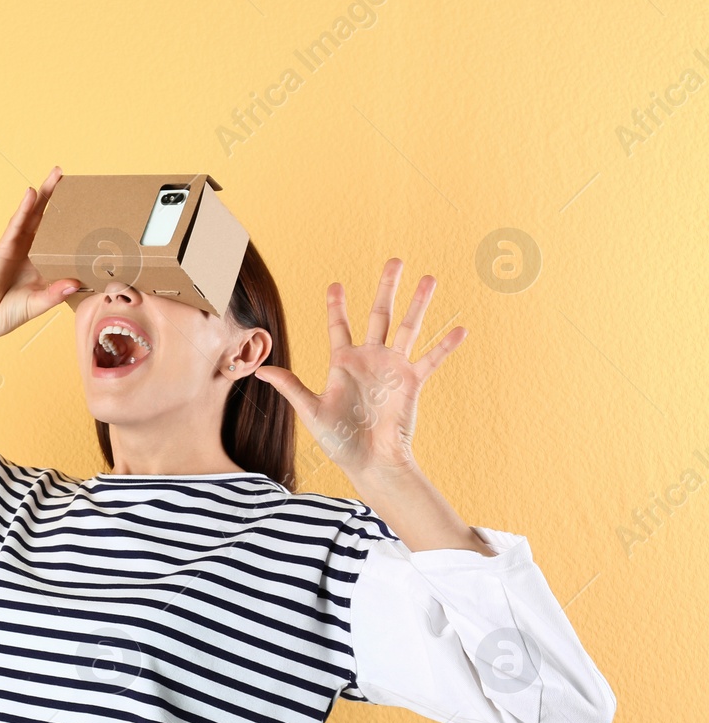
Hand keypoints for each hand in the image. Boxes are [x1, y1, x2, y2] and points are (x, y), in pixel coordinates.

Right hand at [0, 165, 80, 343]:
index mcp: (41, 261)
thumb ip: (56, 293)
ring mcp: (16, 246)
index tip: (86, 206)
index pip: (58, 235)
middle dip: (56, 196)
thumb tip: (77, 282)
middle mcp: (29, 249)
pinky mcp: (4, 248)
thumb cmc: (9, 313)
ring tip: (56, 174)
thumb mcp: (39, 303)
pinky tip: (32, 193)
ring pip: (32, 214)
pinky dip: (24, 208)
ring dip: (43, 194)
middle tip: (67, 174)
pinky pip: (16, 224)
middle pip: (46, 217)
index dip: (69, 220)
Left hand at [253, 257, 466, 483]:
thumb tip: (261, 369)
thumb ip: (290, 386)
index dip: (337, 305)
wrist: (370, 462)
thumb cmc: (338, 441)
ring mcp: (393, 368)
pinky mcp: (412, 382)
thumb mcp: (311, 411)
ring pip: (408, 327)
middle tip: (395, 260)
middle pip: (379, 314)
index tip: (336, 284)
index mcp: (343, 363)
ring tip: (430, 278)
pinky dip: (445, 345)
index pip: (339, 326)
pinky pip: (431, 359)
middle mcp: (370, 359)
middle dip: (387, 287)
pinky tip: (460, 328)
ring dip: (419, 303)